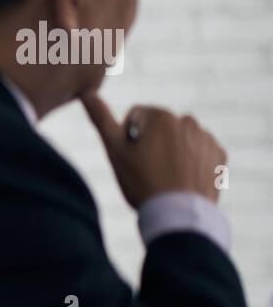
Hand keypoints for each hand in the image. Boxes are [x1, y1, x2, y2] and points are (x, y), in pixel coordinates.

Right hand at [79, 93, 226, 208]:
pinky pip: (199, 153)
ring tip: (165, 178)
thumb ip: (101, 118)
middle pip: (158, 128)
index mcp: (160, 115)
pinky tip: (183, 181)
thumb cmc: (142, 182)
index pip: (134, 118)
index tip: (133, 160)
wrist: (178, 214)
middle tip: (148, 171)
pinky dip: (190, 163)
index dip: (127, 139)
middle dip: (151, 144)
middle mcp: (187, 120)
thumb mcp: (114, 151)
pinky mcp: (219, 155)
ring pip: (178, 141)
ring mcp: (206, 138)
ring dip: (170, 153)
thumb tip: (88, 92)